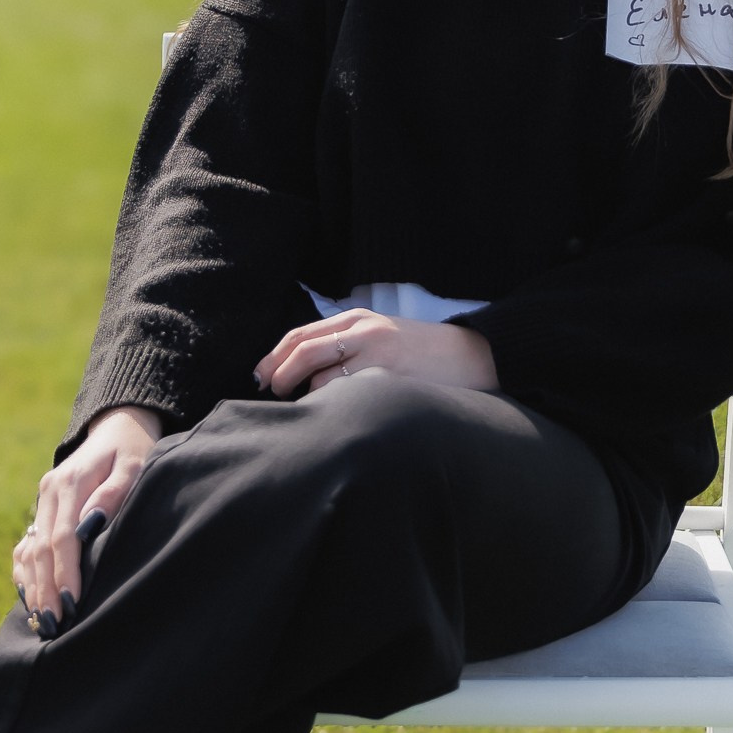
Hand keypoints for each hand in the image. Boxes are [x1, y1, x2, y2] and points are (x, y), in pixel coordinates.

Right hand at [13, 403, 162, 630]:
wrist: (117, 427)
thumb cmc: (133, 450)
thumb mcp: (133, 466)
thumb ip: (114, 494)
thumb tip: (90, 525)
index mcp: (69, 483)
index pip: (62, 537)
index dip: (64, 572)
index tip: (71, 601)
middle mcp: (49, 492)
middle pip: (40, 549)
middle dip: (46, 588)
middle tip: (54, 624)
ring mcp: (42, 501)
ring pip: (29, 550)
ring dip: (34, 586)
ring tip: (43, 620)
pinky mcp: (43, 508)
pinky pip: (26, 545)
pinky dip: (26, 573)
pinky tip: (32, 598)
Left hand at [254, 309, 497, 400]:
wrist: (472, 356)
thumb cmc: (422, 353)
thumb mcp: (381, 336)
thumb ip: (346, 344)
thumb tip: (301, 370)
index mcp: (356, 318)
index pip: (300, 334)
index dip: (273, 356)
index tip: (260, 375)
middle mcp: (362, 329)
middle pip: (301, 350)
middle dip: (277, 374)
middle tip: (270, 393)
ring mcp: (375, 351)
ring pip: (318, 374)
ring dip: (302, 395)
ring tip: (302, 409)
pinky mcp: (388, 374)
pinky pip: (344, 391)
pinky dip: (328, 404)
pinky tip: (328, 415)